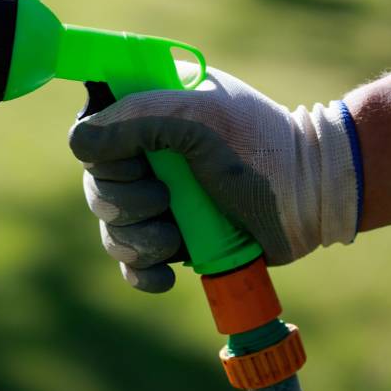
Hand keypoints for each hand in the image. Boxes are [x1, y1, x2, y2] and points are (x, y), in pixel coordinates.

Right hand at [69, 66, 361, 292]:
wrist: (311, 195)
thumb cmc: (259, 146)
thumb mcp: (198, 118)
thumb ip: (136, 121)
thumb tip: (78, 142)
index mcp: (149, 113)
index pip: (93, 132)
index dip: (104, 154)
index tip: (137, 161)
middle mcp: (148, 155)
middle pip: (97, 186)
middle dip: (125, 203)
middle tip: (164, 201)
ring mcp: (160, 198)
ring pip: (112, 228)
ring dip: (138, 240)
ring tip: (177, 238)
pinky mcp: (174, 238)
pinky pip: (133, 262)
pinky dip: (142, 272)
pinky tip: (166, 276)